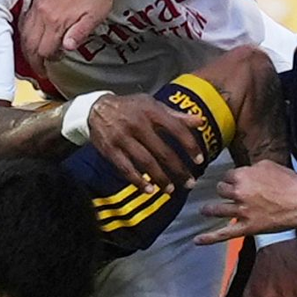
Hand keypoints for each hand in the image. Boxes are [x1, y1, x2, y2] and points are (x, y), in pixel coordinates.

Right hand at [20, 0, 116, 73]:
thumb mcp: (94, 19)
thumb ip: (79, 34)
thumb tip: (66, 48)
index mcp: (57, 20)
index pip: (43, 49)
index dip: (45, 62)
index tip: (49, 69)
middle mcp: (43, 12)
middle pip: (30, 43)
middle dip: (33, 59)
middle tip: (38, 69)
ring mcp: (39, 4)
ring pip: (24, 32)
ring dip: (27, 47)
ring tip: (34, 56)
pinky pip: (24, 18)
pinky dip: (24, 31)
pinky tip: (29, 37)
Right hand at [88, 93, 205, 193]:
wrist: (96, 108)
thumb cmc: (130, 108)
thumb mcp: (153, 105)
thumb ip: (176, 116)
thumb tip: (200, 121)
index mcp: (151, 111)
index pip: (176, 129)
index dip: (189, 146)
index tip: (200, 160)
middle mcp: (137, 124)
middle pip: (162, 151)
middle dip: (178, 169)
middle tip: (190, 182)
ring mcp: (122, 138)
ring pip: (145, 162)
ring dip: (160, 178)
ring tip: (171, 190)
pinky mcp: (110, 150)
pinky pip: (126, 168)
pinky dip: (138, 181)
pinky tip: (149, 190)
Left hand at [196, 161, 296, 243]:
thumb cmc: (290, 182)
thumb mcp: (269, 165)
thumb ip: (252, 169)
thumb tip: (246, 173)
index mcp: (243, 175)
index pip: (227, 176)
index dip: (231, 179)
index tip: (234, 181)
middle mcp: (239, 192)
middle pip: (221, 190)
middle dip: (223, 191)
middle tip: (226, 194)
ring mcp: (241, 211)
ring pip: (217, 209)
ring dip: (210, 210)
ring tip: (205, 211)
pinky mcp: (247, 227)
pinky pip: (224, 233)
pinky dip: (209, 238)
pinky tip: (197, 240)